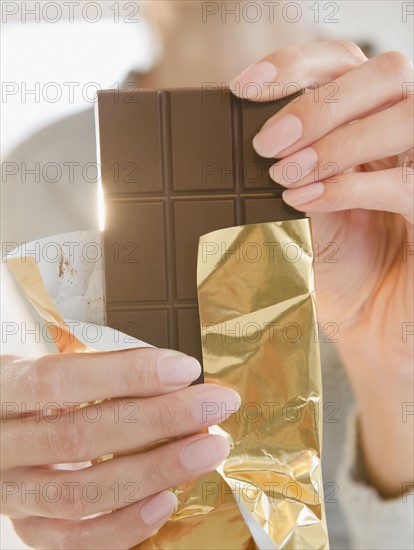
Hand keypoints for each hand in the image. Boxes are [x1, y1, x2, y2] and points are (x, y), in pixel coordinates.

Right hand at [1, 349, 239, 548]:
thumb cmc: (32, 397)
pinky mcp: (28, 527)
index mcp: (4, 392)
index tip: (184, 368)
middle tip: (215, 404)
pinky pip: (74, 540)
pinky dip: (123, 526)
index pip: (60, 381)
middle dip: (158, 420)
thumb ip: (96, 372)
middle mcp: (0, 446)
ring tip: (208, 448)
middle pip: (80, 438)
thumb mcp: (48, 368)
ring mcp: (12, 494)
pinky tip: (167, 500)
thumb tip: (174, 376)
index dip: (124, 375)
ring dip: (156, 470)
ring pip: (82, 494)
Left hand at [231, 41, 412, 495]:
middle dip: (317, 103)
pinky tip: (310, 200)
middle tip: (267, 144)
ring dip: (337, 139)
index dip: (297, 63)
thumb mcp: (302, 217)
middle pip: (386, 72)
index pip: (346, 63)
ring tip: (286, 176)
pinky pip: (410, 181)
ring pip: (406, 113)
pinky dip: (353, 183)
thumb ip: (288, 174)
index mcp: (372, 131)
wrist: (372, 332)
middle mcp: (406, 142)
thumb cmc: (339, 275)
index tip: (244, 86)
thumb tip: (250, 144)